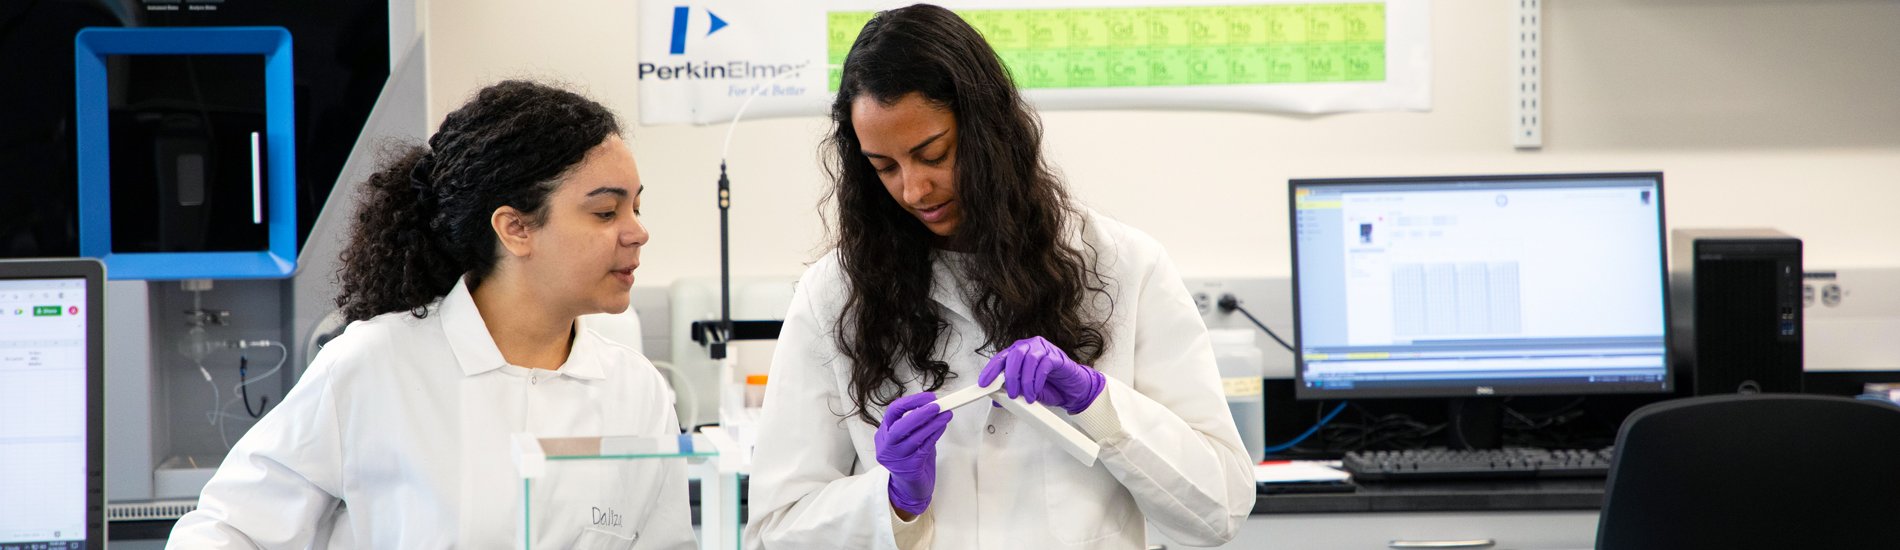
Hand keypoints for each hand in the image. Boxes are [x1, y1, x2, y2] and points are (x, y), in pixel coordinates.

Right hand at [876, 392, 952, 516]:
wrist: (909, 489)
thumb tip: (934, 406)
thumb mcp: (909, 439)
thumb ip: (917, 424)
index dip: (911, 402)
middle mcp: (886, 447)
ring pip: (915, 437)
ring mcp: (896, 459)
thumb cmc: (910, 459)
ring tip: (946, 414)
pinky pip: (924, 448)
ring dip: (933, 423)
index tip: (929, 397)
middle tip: (937, 405)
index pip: (893, 412)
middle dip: (920, 414)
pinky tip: (942, 427)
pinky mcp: (909, 468)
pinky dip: (934, 435)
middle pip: (900, 426)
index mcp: (883, 435)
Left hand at [978, 336, 1106, 414]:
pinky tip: (1037, 390)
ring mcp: (1042, 349)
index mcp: (1017, 354)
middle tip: (1012, 394)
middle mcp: (1028, 348)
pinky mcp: (1055, 356)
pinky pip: (1044, 365)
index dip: (990, 371)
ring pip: (1028, 360)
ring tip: (1027, 396)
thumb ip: (1011, 391)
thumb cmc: (1048, 387)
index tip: (984, 383)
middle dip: (1010, 377)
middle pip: (1014, 355)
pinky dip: (1038, 380)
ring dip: (1026, 381)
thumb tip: (995, 397)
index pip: (1000, 359)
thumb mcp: (1025, 392)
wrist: (1070, 390)